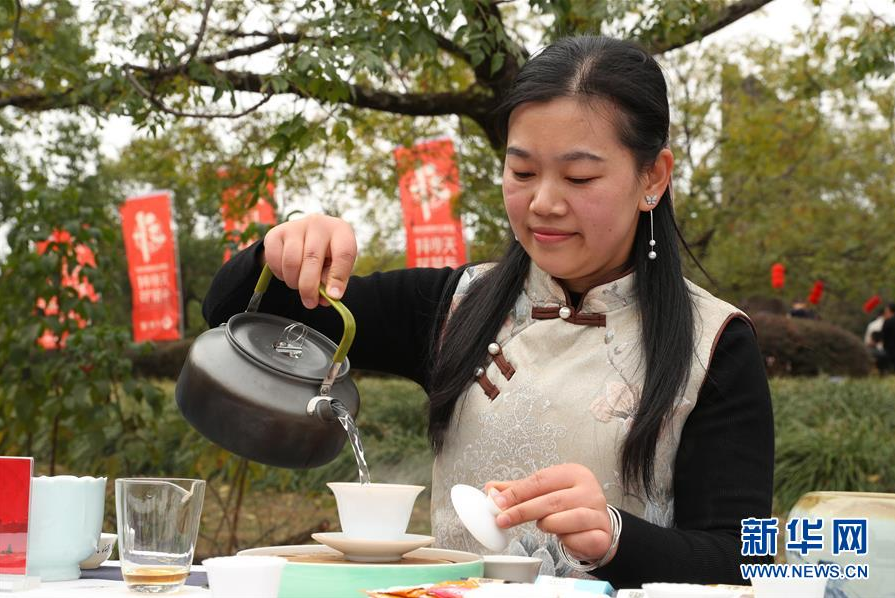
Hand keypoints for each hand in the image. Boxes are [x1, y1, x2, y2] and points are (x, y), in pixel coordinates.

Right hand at [262, 214, 357, 308]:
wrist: (306, 236)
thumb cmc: (327, 254)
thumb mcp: (336, 265)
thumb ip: (333, 281)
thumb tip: (327, 297)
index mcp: (340, 230)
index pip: (343, 254)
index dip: (338, 277)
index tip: (333, 296)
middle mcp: (318, 224)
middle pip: (312, 259)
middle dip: (309, 287)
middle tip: (310, 303)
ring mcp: (295, 226)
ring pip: (291, 261)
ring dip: (294, 281)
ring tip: (299, 285)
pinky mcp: (275, 233)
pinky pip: (274, 260)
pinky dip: (280, 274)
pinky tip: (288, 274)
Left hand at [485, 463, 616, 563]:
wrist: (598, 527)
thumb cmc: (570, 506)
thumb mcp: (546, 492)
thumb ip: (519, 490)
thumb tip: (491, 489)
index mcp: (574, 473)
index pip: (541, 480)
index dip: (517, 492)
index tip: (497, 501)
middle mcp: (589, 490)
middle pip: (551, 500)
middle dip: (522, 511)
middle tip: (502, 519)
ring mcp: (598, 512)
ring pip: (565, 519)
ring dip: (547, 525)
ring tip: (543, 525)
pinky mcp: (601, 534)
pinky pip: (576, 539)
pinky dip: (564, 540)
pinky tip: (562, 536)